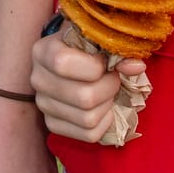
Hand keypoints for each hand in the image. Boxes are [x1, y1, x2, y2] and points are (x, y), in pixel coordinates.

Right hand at [32, 33, 148, 143]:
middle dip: (109, 88)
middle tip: (113, 78)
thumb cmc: (85, 45)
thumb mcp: (95, 38)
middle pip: (83, 97)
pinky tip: (103, 107)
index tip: (104, 61)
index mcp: (43, 51)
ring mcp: (44, 105)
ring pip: (88, 118)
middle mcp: (37, 79)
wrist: (70, 58)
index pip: (63, 64)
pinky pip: (89, 134)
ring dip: (107, 105)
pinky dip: (104, 123)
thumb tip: (136, 67)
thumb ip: (116, 48)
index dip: (94, 65)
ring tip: (107, 91)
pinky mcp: (53, 125)